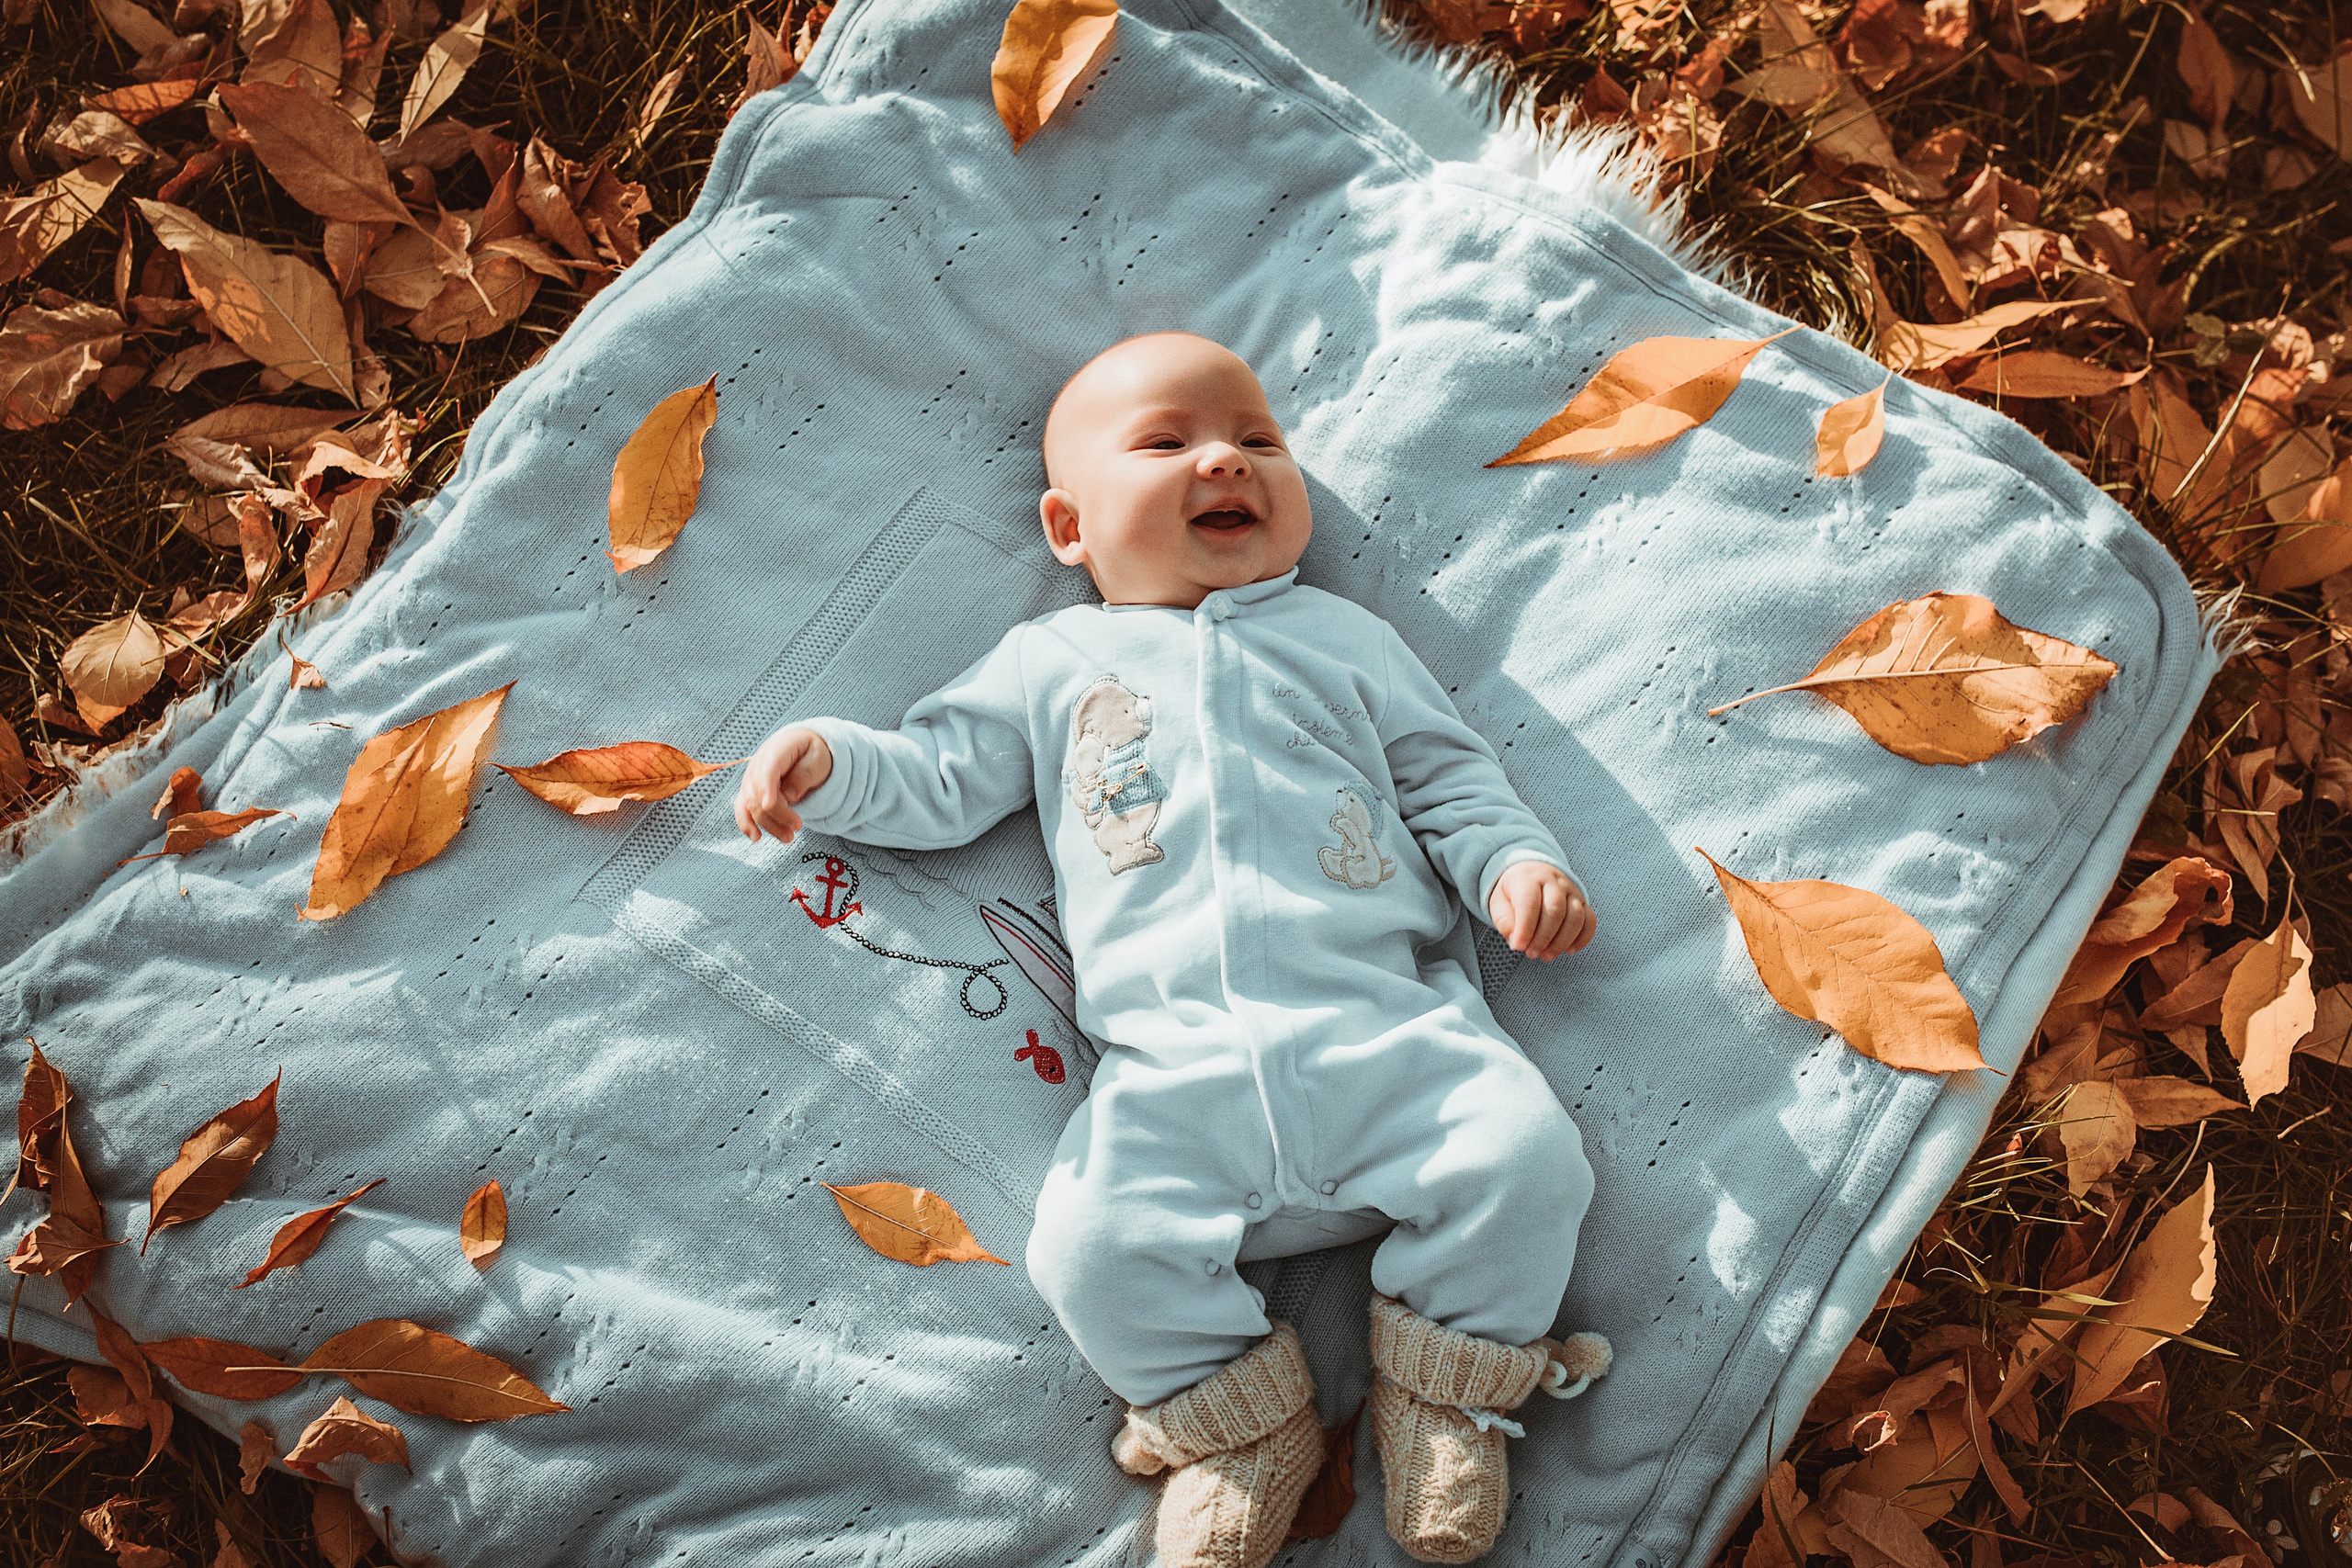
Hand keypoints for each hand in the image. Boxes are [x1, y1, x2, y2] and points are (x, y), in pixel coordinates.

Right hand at [734, 725, 833, 842]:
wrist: (801, 748)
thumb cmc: (812, 753)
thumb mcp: (818, 759)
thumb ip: (804, 774)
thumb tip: (789, 796)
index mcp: (776, 750)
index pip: (767, 770)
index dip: (766, 788)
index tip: (769, 805)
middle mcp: (757, 764)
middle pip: (759, 792)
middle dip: (777, 813)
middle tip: (798, 826)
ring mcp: (751, 778)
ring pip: (751, 804)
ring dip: (767, 824)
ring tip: (788, 838)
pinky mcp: (749, 791)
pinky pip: (742, 808)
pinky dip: (746, 823)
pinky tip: (756, 837)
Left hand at [1487, 862, 1594, 961]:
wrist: (1531, 872)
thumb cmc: (1513, 893)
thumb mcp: (1498, 902)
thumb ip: (1505, 921)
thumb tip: (1517, 941)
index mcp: (1528, 878)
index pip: (1529, 903)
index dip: (1525, 928)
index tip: (1518, 947)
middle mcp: (1553, 881)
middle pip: (1556, 910)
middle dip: (1544, 937)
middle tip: (1531, 954)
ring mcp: (1571, 891)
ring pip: (1576, 916)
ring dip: (1562, 941)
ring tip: (1547, 955)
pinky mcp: (1582, 902)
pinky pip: (1590, 920)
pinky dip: (1582, 938)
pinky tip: (1569, 951)